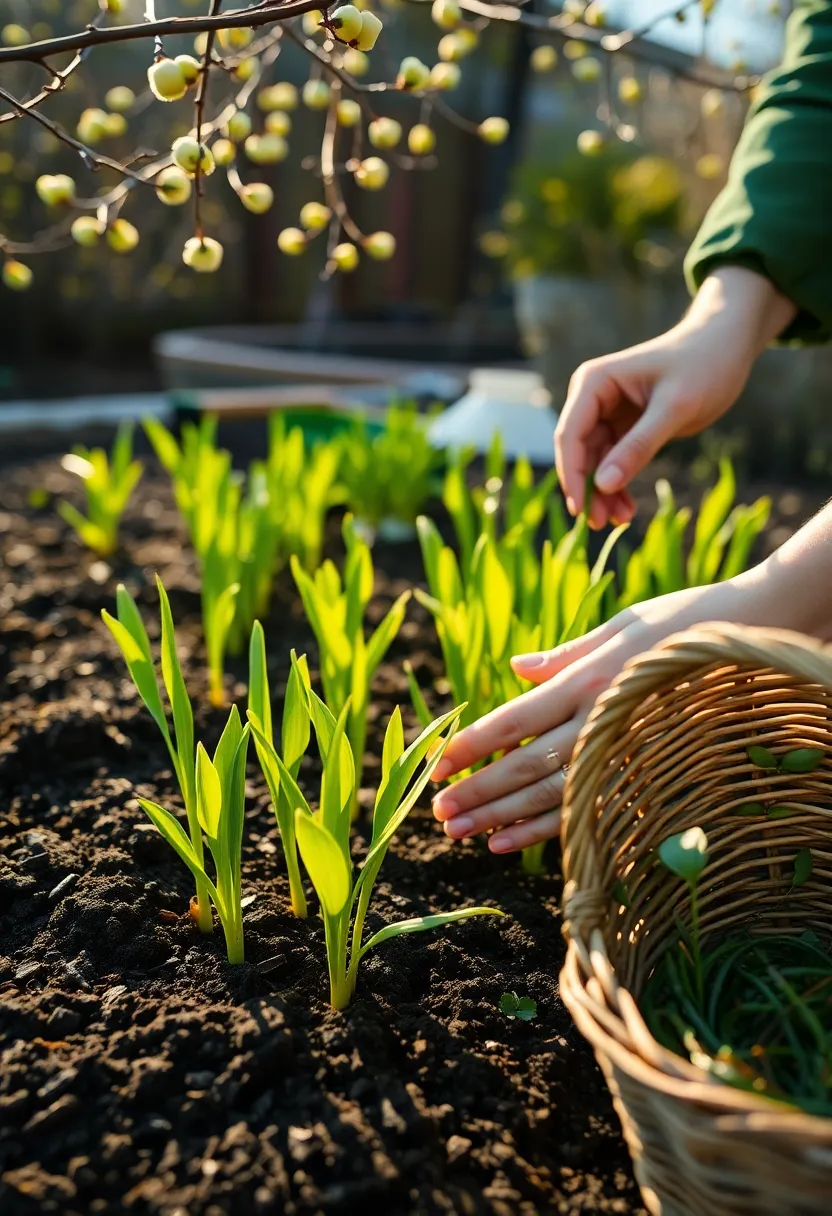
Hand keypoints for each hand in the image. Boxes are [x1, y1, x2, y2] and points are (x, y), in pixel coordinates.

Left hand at [431, 580, 750, 855]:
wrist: (756, 637)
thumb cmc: (682, 622)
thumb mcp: (620, 626)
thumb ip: (565, 655)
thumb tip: (517, 668)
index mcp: (587, 679)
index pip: (516, 719)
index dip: (473, 744)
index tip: (437, 764)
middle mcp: (600, 718)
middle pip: (526, 765)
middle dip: (478, 790)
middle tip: (437, 813)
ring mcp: (623, 748)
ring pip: (551, 794)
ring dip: (500, 816)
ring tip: (459, 833)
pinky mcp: (643, 768)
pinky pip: (588, 806)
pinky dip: (544, 829)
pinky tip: (507, 842)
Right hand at [556, 267, 796, 528]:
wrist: (726, 348)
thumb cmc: (704, 366)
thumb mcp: (675, 408)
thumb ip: (639, 445)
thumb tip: (604, 484)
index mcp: (594, 382)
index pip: (570, 434)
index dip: (573, 474)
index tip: (582, 510)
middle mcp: (592, 396)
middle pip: (577, 452)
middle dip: (588, 488)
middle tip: (601, 525)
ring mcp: (606, 412)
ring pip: (594, 462)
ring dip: (604, 493)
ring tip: (621, 521)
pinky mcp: (623, 427)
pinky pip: (612, 462)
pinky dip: (618, 486)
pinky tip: (628, 509)